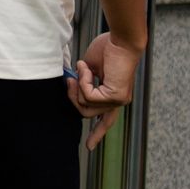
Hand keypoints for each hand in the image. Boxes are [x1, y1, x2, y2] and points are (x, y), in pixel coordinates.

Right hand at [69, 29, 143, 143]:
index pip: (107, 120)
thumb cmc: (108, 48)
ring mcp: (118, 100)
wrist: (121, 41)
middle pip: (87, 114)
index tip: (90, 147)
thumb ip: (82, 81)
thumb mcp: (89, 69)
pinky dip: (83, 81)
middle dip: (73, 98)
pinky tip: (86, 69)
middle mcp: (118, 101)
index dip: (97, 133)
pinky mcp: (116, 96)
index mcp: (113, 95)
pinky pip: (88, 96)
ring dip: (78, 85)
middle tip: (68, 80)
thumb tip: (69, 86)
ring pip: (85, 106)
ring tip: (82, 68)